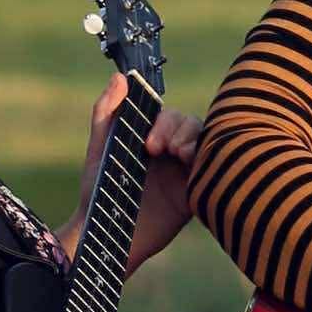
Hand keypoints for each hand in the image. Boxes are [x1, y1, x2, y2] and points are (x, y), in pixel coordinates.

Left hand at [73, 79, 202, 277]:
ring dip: (197, 144)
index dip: (166, 123)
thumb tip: (120, 77)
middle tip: (162, 151)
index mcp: (151, 140)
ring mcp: (185, 173)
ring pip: (207, 144)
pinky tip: (197, 171)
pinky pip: (213, 173)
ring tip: (181, 157)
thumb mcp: (100, 148)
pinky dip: (211, 165)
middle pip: (193, 126)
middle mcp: (172, 154)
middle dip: (180, 131)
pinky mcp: (195, 195)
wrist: (105, 234)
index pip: (172, 117)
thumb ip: (107, 112)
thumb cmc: (98, 192)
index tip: (149, 143)